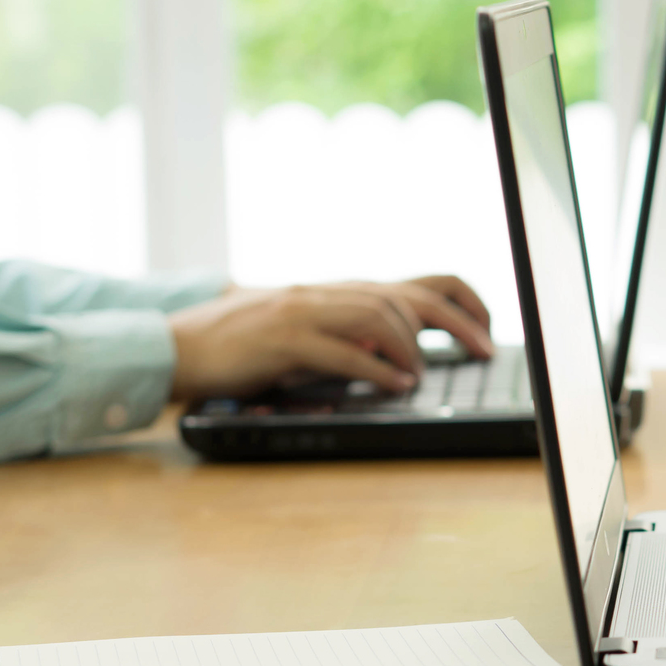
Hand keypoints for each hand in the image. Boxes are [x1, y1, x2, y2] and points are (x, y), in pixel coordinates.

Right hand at [167, 276, 491, 398]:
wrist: (178, 344)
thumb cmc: (247, 346)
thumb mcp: (310, 336)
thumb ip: (352, 338)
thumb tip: (402, 357)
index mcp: (340, 292)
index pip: (418, 283)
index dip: (461, 301)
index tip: (486, 330)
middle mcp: (328, 293)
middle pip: (409, 296)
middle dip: (457, 322)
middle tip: (482, 351)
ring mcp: (304, 311)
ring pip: (379, 316)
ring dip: (413, 348)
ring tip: (424, 376)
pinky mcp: (282, 338)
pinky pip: (341, 349)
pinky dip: (376, 368)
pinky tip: (395, 383)